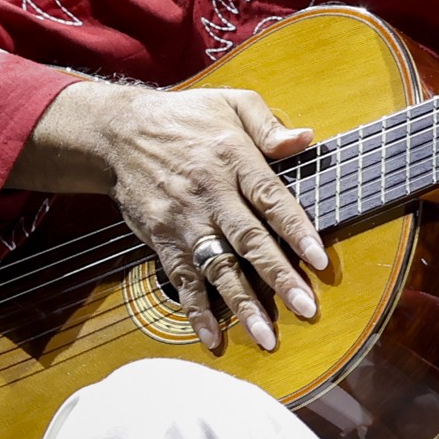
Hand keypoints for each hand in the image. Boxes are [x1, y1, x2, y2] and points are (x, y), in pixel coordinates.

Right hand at [17, 79, 324, 353]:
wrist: (118, 132)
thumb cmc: (187, 117)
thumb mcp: (231, 102)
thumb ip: (268, 124)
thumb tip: (306, 138)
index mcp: (232, 159)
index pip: (270, 198)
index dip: (296, 230)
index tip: (320, 260)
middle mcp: (209, 194)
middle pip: (248, 240)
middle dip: (278, 278)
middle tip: (306, 309)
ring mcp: (183, 221)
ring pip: (217, 267)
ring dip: (242, 304)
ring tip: (266, 337)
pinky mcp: (162, 239)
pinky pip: (181, 279)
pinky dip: (196, 310)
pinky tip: (213, 337)